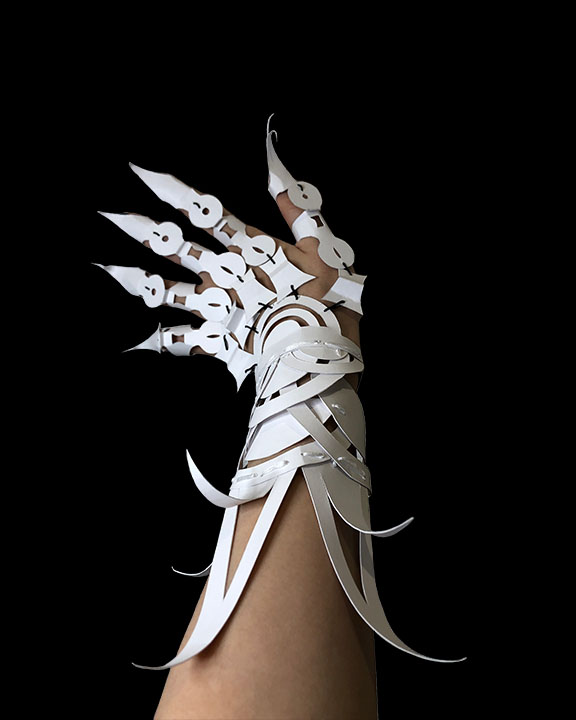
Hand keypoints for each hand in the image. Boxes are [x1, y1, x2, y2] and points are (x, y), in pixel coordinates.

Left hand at [94, 116, 365, 389]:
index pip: (204, 212)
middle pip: (174, 245)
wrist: (315, 343)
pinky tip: (136, 343)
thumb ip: (296, 208)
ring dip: (138, 279)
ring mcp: (214, 304)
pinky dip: (159, 342)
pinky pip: (181, 340)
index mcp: (244, 247)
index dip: (173, 192)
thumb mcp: (318, 244)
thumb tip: (276, 167)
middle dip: (142, 230)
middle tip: (111, 215)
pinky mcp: (214, 336)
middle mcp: (221, 271)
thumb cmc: (320, 294)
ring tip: (110, 270)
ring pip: (166, 288)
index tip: (142, 174)